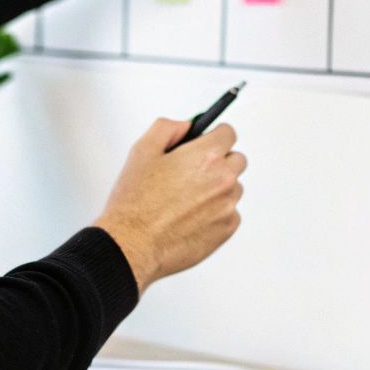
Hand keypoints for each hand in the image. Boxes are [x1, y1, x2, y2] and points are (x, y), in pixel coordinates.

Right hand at [92, 118, 246, 295]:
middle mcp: (223, 179)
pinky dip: (216, 213)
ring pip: (234, 188)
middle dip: (219, 161)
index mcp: (206, 156)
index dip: (214, 136)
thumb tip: (185, 125)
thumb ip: (168, 128)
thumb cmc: (135, 202)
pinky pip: (230, 213)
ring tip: (188, 199)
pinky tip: (191, 217)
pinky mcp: (227, 229)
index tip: (207, 142)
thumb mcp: (142, 151)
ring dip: (218, 188)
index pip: (229, 133)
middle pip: (237, 160)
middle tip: (194, 172)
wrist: (132, 244)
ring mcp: (228, 206)